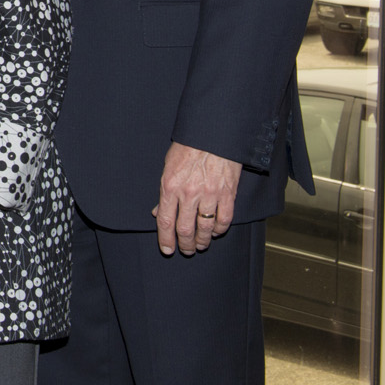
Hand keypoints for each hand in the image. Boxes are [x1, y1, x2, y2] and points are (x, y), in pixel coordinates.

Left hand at [153, 141, 239, 255]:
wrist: (213, 135)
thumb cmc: (188, 148)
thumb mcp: (168, 167)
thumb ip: (164, 192)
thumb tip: (157, 212)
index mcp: (170, 186)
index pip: (165, 221)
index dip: (166, 240)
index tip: (167, 250)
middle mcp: (189, 194)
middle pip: (185, 229)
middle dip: (184, 244)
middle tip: (185, 250)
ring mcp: (209, 195)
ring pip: (205, 228)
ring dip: (202, 241)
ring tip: (200, 245)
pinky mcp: (227, 194)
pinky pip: (224, 220)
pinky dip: (219, 230)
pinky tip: (215, 232)